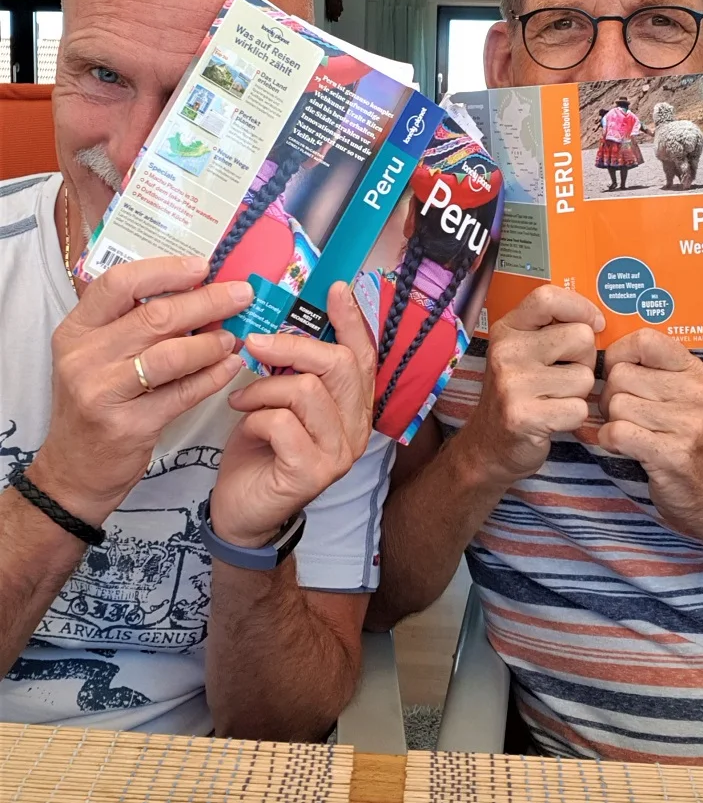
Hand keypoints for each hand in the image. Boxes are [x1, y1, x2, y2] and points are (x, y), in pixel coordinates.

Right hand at [30, 256, 253, 525]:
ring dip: (211, 342)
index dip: (165, 271)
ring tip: (234, 338)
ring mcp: (103, 392)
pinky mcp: (128, 425)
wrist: (74, 469)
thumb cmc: (97, 402)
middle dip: (207, 302)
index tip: (203, 266)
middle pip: (155, 316)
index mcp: (76, 330)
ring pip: (171, 354)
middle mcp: (84, 357)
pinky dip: (212, 378)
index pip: (119, 283)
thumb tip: (194, 288)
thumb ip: (130, 323)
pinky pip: (181, 394)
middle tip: (242, 295)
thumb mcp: (97, 356)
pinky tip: (231, 367)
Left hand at [211, 283, 375, 548]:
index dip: (351, 320)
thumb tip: (282, 324)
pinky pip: (282, 424)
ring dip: (264, 388)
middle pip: (338, 365)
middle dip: (292, 347)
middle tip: (255, 343)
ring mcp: (338, 454)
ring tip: (242, 399)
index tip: (334, 289)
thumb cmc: (259, 451)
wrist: (241, 513)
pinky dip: (255, 417)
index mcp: (351, 408)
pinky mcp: (312, 474)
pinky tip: (244, 427)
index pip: (362, 355)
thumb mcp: (278, 401)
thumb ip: (292, 370)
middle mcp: (355, 429)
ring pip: (306, 391)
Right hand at [459, 285, 603, 487]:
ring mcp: (513, 383)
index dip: (580, 308)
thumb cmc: (519, 394)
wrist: (488, 446)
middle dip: (585, 360)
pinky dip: (574, 418)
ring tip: (555, 399)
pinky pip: (578, 409)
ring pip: (585, 377)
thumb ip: (551, 330)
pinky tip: (553, 419)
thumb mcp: (524, 352)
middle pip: (581, 337)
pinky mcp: (523, 415)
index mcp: (507, 329)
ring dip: (579, 393)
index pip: (548, 297)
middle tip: (565, 377)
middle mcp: (506, 351)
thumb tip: (597, 322)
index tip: (593, 324)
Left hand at [598, 329, 702, 552]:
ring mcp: (688, 424)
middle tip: (625, 415)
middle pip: (620, 375)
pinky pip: (616, 432)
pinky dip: (609, 440)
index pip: (645, 339)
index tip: (616, 373)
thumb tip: (594, 352)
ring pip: (615, 404)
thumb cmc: (685, 440)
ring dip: (611, 421)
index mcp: (696, 372)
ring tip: (631, 432)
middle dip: (610, 396)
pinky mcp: (673, 454)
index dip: (618, 354)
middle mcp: (697, 393)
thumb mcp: (680, 397)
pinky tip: (624, 447)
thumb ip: (649, 372)